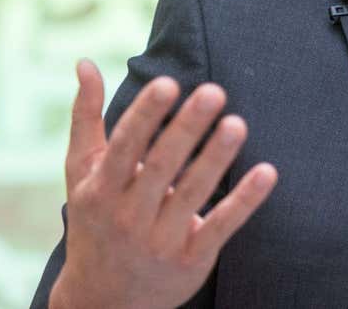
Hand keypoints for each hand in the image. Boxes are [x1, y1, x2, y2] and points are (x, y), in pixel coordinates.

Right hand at [50, 60, 277, 308]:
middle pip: (160, 167)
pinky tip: (267, 172)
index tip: (168, 83)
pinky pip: (221, 227)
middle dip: (186, 129)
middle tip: (214, 91)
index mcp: (101, 188)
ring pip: (192, 195)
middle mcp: (128, 215)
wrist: (102, 300)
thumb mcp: (81, 172)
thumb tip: (85, 62)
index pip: (124, 147)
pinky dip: (244, 201)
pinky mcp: (191, 260)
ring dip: (216, 158)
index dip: (145, 116)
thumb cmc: (95, 219)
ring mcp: (160, 240)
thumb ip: (87, 117)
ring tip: (238, 123)